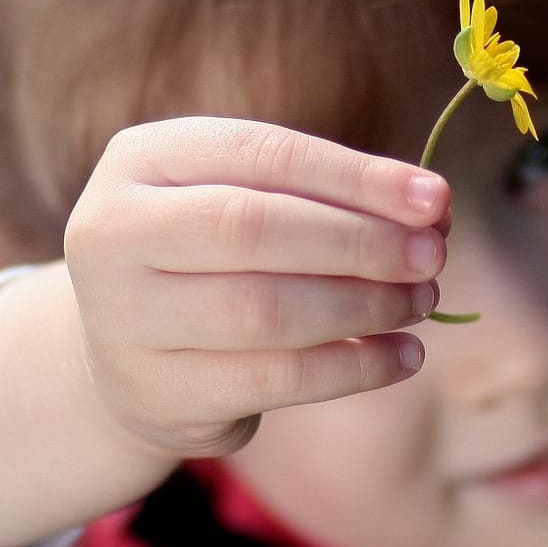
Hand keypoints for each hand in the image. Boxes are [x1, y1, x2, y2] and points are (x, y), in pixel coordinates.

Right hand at [65, 116, 448, 458]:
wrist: (124, 355)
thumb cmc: (203, 260)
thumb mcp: (239, 202)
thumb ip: (320, 197)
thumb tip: (431, 208)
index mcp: (139, 161)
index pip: (261, 155)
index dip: (355, 177)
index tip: (435, 199)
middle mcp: (112, 233)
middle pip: (253, 229)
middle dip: (360, 243)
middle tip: (432, 257)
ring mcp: (122, 318)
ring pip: (264, 310)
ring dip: (362, 306)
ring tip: (420, 302)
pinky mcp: (156, 391)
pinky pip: (273, 379)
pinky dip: (351, 367)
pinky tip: (400, 356)